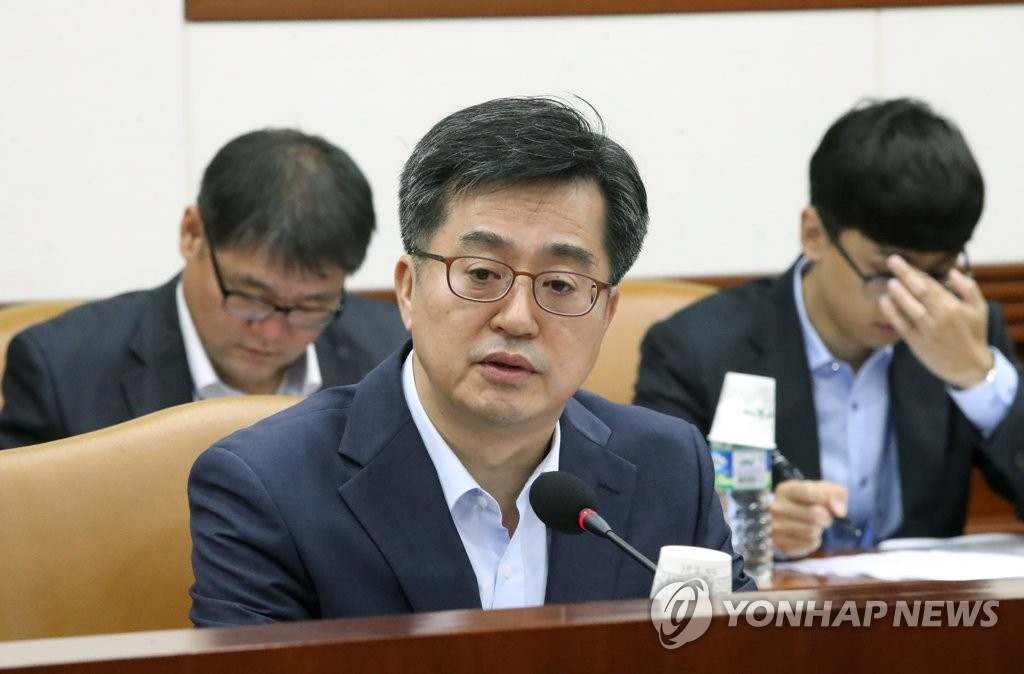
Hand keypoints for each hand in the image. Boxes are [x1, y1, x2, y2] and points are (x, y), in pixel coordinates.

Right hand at [770, 479, 847, 556]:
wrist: (786, 518)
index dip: (827, 499)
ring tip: (814, 525)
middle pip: (814, 514)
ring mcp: (776, 526)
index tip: (833, 505)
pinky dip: (814, 541)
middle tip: (824, 517)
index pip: (810, 492)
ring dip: (820, 530)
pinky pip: (808, 544)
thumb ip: (835, 493)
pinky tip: (807, 535)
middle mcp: (777, 507)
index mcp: (786, 490)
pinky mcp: (780, 543)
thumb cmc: (807, 500)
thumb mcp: (821, 489)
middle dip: (826, 517)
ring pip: (812, 532)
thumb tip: (840, 511)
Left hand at [879, 255, 992, 388]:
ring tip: (888, 281)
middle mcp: (939, 317)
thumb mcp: (979, 309)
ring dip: (897, 293)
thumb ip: (968, 288)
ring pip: (909, 308)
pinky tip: (884, 301)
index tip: (903, 261)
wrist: (968, 366)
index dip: (916, 272)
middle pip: (919, 292)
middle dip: (905, 274)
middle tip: (892, 260)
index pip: (932, 285)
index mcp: (953, 307)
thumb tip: (952, 271)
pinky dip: (892, 313)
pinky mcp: (916, 343)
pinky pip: (902, 325)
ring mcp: (926, 331)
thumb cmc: (974, 334)